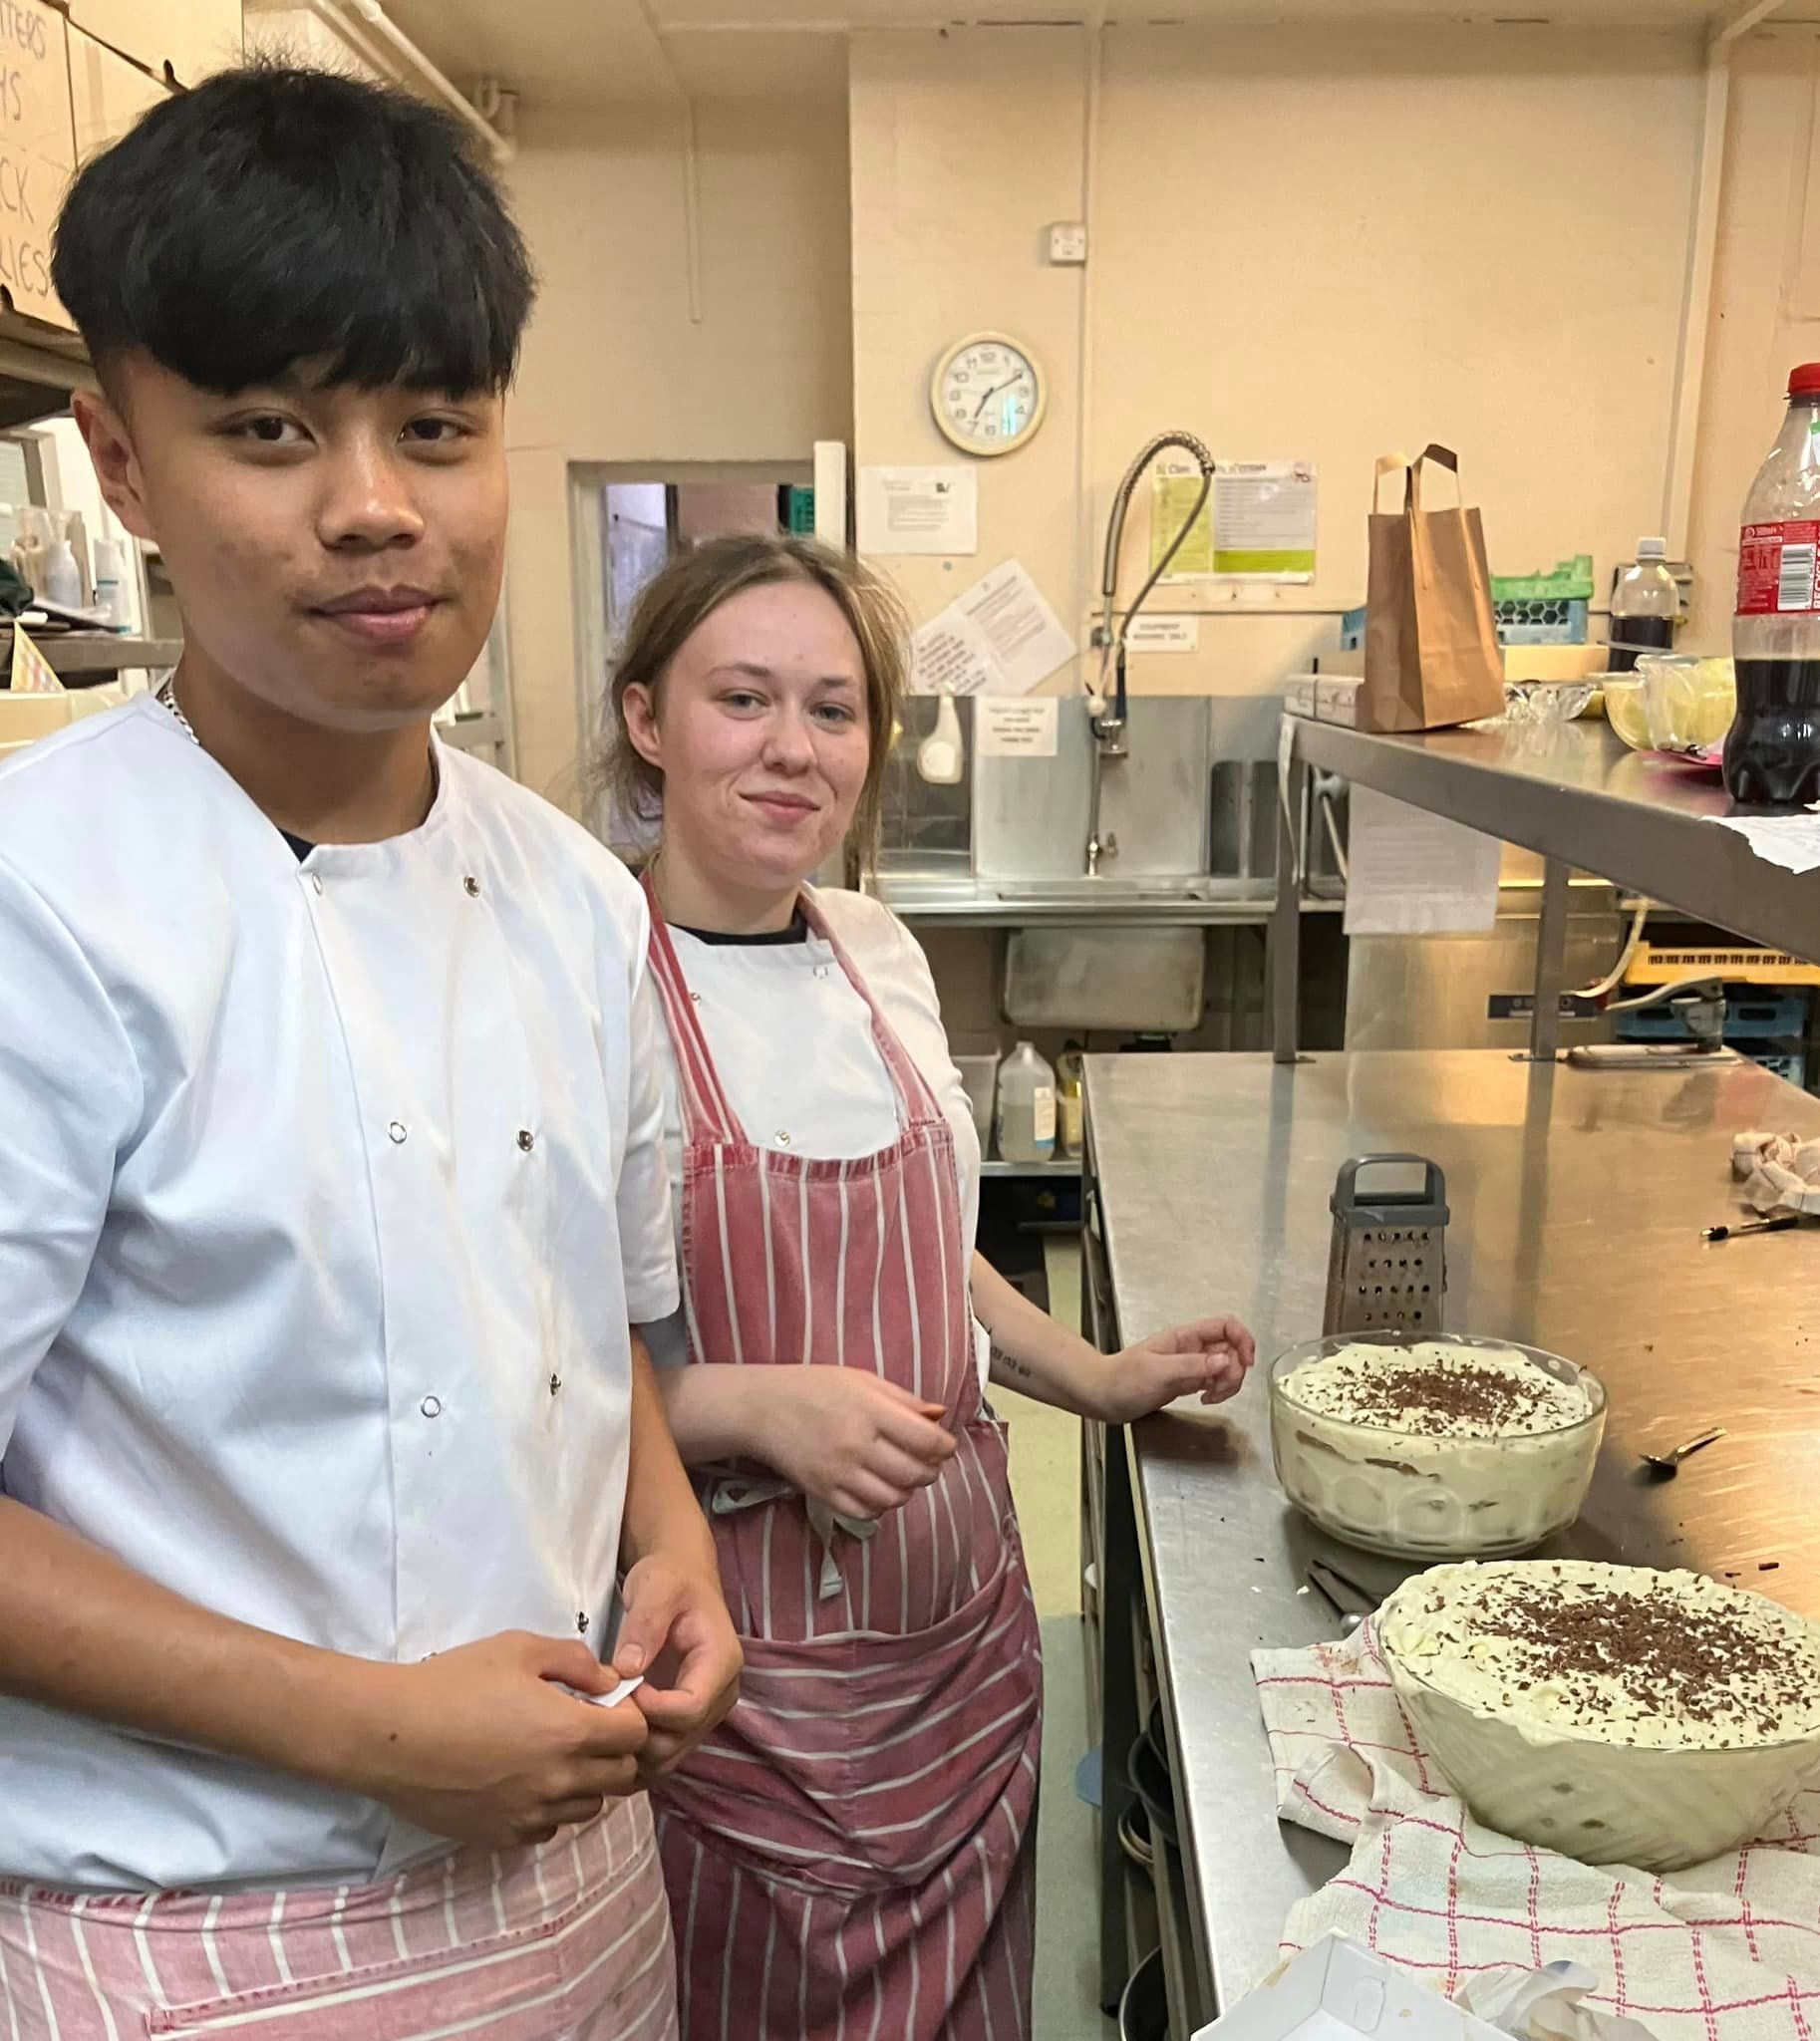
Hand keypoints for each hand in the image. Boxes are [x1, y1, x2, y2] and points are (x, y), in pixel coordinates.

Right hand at [344, 1631, 649, 1847]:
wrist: (392, 1735)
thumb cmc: (454, 1683)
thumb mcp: (519, 1649)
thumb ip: (576, 1661)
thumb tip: (609, 1682)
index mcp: (571, 1732)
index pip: (636, 1735)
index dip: (629, 1717)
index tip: (608, 1706)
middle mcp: (560, 1781)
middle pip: (621, 1777)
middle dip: (615, 1752)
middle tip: (587, 1731)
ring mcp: (532, 1814)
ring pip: (588, 1808)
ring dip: (585, 1783)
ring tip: (554, 1757)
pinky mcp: (504, 1837)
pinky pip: (548, 1828)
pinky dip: (549, 1809)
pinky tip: (524, 1782)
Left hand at [613, 1553, 742, 1782]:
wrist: (680, 1579)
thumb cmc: (669, 1578)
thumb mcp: (655, 1587)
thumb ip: (644, 1625)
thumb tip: (627, 1671)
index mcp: (721, 1661)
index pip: (690, 1709)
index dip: (651, 1708)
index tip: (620, 1686)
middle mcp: (721, 1694)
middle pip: (680, 1741)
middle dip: (638, 1733)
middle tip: (603, 1708)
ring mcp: (706, 1711)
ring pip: (671, 1755)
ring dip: (634, 1747)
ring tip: (605, 1717)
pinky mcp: (687, 1720)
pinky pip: (664, 1752)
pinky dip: (636, 1751)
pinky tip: (611, 1730)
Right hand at [757, 1367, 956, 1521]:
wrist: (762, 1409)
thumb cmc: (816, 1388)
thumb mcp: (863, 1380)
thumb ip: (904, 1400)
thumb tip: (940, 1415)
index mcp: (871, 1411)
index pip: (927, 1441)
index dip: (945, 1447)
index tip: (943, 1445)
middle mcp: (857, 1445)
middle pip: (916, 1473)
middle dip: (931, 1470)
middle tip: (926, 1461)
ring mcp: (839, 1474)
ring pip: (895, 1499)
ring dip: (907, 1489)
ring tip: (901, 1474)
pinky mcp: (823, 1494)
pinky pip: (867, 1513)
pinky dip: (881, 1505)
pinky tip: (877, 1488)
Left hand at [1097, 1315, 1257, 1423]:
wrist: (1103, 1396)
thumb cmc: (1122, 1379)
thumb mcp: (1159, 1371)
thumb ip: (1194, 1366)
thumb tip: (1227, 1361)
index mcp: (1185, 1336)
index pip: (1226, 1325)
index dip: (1243, 1339)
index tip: (1246, 1362)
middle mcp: (1191, 1348)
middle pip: (1231, 1348)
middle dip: (1236, 1369)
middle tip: (1222, 1387)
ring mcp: (1190, 1365)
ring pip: (1226, 1368)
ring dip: (1228, 1383)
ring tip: (1212, 1396)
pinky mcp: (1187, 1382)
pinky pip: (1214, 1382)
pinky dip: (1218, 1392)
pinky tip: (1205, 1399)